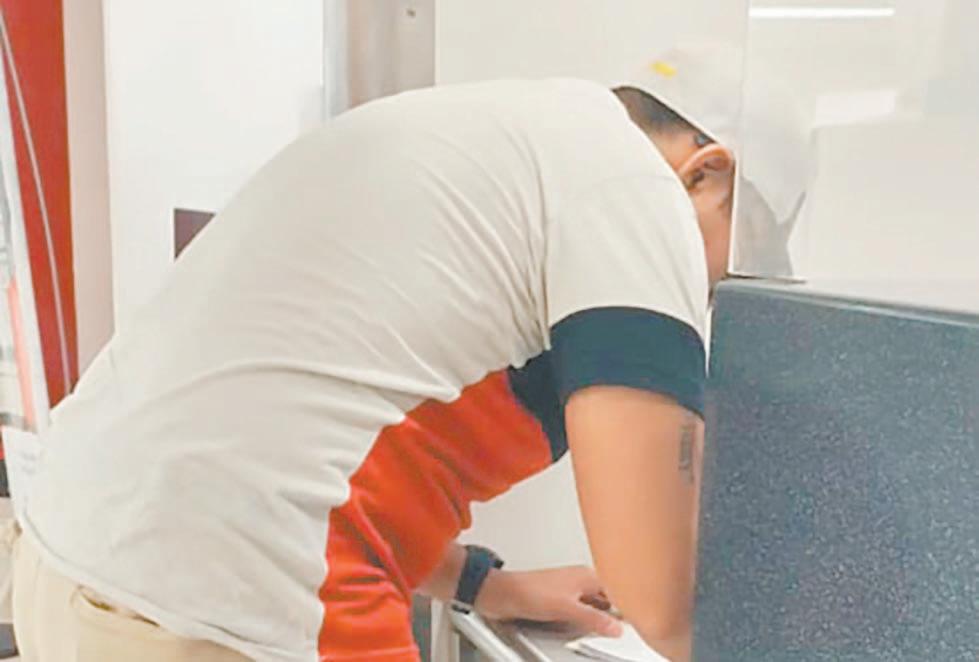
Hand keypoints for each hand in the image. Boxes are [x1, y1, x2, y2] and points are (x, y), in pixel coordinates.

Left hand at [475, 566, 622, 637]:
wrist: (501, 595)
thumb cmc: (527, 592)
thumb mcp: (566, 609)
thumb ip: (592, 619)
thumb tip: (615, 626)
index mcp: (585, 576)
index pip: (617, 587)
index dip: (630, 601)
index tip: (642, 614)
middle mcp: (579, 581)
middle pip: (608, 596)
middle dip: (619, 608)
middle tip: (633, 622)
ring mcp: (569, 590)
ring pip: (595, 603)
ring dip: (603, 614)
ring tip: (614, 626)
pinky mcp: (559, 600)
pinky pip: (583, 609)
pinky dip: (589, 618)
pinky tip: (590, 627)